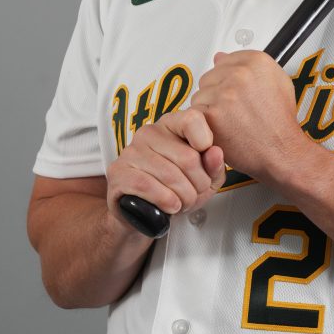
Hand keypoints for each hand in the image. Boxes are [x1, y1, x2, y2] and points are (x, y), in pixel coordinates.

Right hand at [106, 109, 225, 222]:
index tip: (205, 163)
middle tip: (194, 194)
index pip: (192, 119)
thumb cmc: (176, 190)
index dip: (206, 143)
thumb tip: (215, 152)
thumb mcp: (205, 179)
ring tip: (182, 202)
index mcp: (171, 125)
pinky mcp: (118, 172)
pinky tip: (170, 205)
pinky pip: (148, 186)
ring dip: (184, 198)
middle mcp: (149, 133)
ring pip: (170, 175)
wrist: (142, 213)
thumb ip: (214, 165)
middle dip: (198, 185)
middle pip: (188, 158)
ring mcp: (131, 151)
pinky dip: (166, 201)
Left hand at [191, 51, 306, 185]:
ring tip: (230, 122)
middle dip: (216, 94)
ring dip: (209, 110)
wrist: (282, 151)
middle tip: (233, 111)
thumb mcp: (279, 83)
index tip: (234, 92)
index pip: (223, 60)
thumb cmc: (280, 123)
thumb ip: (249, 66)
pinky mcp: (213, 114)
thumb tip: (221, 57)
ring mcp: (225, 93)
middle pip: (209, 77)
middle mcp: (240, 74)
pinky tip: (222, 130)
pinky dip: (204, 125)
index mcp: (257, 62)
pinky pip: (194, 114)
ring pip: (199, 96)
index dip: (227, 80)